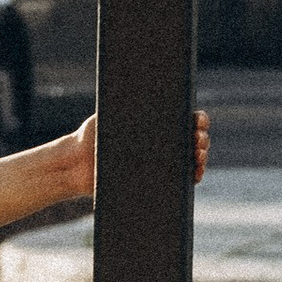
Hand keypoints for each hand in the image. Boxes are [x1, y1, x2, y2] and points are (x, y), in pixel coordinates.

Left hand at [50, 111, 209, 207]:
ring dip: (202, 157)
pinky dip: (193, 176)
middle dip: (202, 138)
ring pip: (192, 159)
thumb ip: (128, 108)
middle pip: (194, 139)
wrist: (78, 165)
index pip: (186, 119)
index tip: (199, 120)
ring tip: (198, 155)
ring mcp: (162, 163)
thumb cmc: (93, 135)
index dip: (198, 119)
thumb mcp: (110, 116)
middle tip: (198, 139)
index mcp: (157, 123)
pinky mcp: (158, 182)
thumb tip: (150, 99)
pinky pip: (182, 181)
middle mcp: (163, 142)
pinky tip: (196, 172)